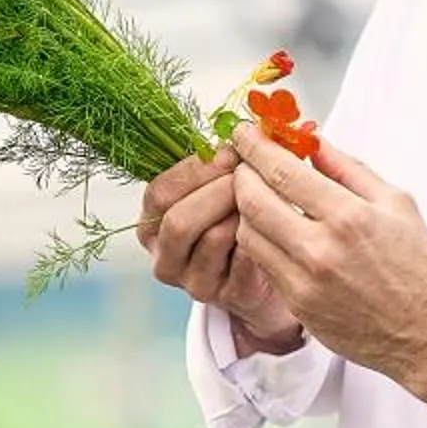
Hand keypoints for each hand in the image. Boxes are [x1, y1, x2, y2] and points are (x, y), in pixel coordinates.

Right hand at [138, 148, 298, 347]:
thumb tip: (241, 131)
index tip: (229, 152)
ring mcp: (193, 281)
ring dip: (242, 211)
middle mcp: (165, 255)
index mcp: (153, 223)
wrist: (269, 266)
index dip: (194, 169)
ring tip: (265, 197)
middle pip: (178, 220)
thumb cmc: (238, 217)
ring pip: (213, 238)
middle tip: (249, 174)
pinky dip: (260, 235)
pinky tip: (274, 224)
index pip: (160, 192)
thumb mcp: (217, 186)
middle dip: (218, 190)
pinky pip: (244, 259)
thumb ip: (216, 162)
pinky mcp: (226, 296)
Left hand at [231, 126, 426, 427]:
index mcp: (349, 216)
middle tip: (245, 162)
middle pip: (251, 200)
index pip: (282, 172)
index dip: (255, 147)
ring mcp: (304, 281)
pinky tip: (274, 230)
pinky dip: (260, 240)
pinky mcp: (297, 305)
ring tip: (260, 197)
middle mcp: (321, 249)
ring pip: (248, 233)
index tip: (246, 134)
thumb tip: (313, 143)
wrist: (424, 332)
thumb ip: (350, 169)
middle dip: (241, 173)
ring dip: (246, 209)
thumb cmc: (417, 266)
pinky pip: (262, 263)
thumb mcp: (397, 203)